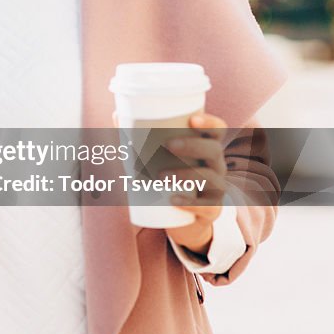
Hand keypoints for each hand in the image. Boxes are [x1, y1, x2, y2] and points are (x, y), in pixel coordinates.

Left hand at [112, 110, 228, 256]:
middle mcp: (216, 167)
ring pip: (212, 179)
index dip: (210, 123)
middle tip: (168, 145)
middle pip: (214, 151)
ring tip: (161, 176)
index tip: (192, 120)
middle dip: (193, 145)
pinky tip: (173, 199)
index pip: (217, 130)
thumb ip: (137, 137)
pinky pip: (207, 207)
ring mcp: (216, 190)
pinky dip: (190, 203)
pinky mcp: (211, 211)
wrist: (180, 219)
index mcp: (206, 148)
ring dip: (188, 175)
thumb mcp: (155, 159)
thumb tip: (116, 114)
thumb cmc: (167, 179)